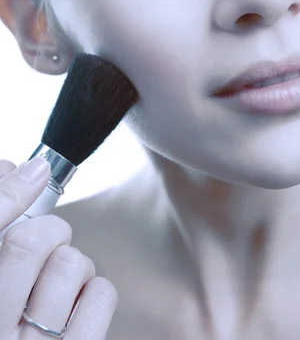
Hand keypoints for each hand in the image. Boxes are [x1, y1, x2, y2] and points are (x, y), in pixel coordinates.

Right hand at [0, 157, 117, 338]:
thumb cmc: (7, 320)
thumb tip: (20, 168)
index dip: (9, 192)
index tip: (35, 170)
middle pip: (30, 241)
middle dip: (47, 229)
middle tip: (46, 242)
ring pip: (70, 264)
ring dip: (71, 265)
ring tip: (54, 290)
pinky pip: (100, 294)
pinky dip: (93, 291)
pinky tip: (73, 311)